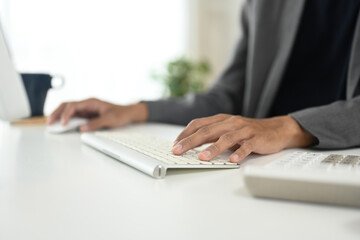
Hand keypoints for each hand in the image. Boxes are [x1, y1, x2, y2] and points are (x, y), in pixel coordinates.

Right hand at [47, 98, 147, 131]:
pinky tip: (61, 125)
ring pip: (68, 110)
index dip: (66, 114)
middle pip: (67, 105)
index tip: (63, 124)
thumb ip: (96, 124)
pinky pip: (74, 116)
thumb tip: (82, 129)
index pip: (74, 105)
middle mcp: (87, 104)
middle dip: (57, 113)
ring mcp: (86, 109)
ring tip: (51, 124)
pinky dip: (66, 120)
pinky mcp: (87, 115)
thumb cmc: (121, 114)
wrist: (128, 113)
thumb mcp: (110, 120)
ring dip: (59, 116)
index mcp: (91, 102)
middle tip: (49, 123)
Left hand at [172, 114, 315, 162]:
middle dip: (191, 141)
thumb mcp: (227, 130)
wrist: (275, 129)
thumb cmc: (248, 132)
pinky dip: (239, 152)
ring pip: (226, 138)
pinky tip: (232, 159)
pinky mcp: (256, 139)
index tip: (175, 144)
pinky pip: (246, 146)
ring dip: (213, 148)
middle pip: (208, 130)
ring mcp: (244, 130)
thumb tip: (191, 145)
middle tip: (178, 150)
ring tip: (202, 157)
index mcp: (221, 120)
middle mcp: (231, 122)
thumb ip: (212, 135)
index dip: (186, 133)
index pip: (199, 124)